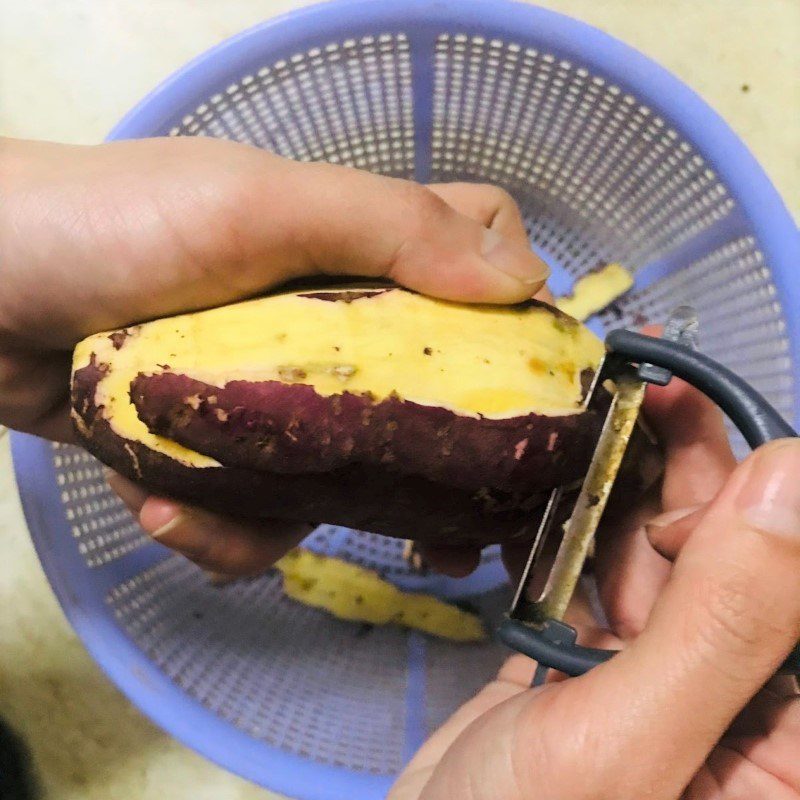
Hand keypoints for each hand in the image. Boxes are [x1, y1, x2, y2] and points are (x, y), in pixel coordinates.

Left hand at [0, 135, 548, 573]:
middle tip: (444, 537)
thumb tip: (525, 282)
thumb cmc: (112, 226)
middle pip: (427, 390)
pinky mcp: (221, 443)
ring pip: (344, 472)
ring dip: (295, 514)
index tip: (516, 382)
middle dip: (436, 467)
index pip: (474, 255)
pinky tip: (164, 509)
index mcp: (356, 248)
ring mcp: (276, 388)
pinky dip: (218, 527)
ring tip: (218, 515)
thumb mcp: (256, 207)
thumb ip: (389, 228)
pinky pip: (259, 508)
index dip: (510, 308)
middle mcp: (330, 318)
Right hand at [390, 381, 799, 799]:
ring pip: (678, 564)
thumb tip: (794, 475)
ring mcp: (665, 686)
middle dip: (706, 485)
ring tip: (618, 426)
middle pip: (748, 569)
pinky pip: (612, 582)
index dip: (779, 511)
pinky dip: (592, 535)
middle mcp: (740, 709)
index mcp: (788, 748)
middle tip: (655, 403)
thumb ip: (723, 620)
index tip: (719, 436)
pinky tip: (578, 490)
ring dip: (645, 497)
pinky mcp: (600, 667)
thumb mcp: (624, 748)